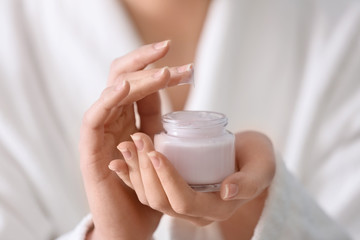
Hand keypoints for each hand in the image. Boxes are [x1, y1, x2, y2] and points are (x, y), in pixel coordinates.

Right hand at [79, 40, 193, 239]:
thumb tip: (180, 111)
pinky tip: (124, 88)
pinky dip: (107, 100)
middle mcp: (114, 120)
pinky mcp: (89, 147)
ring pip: (111, 92)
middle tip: (167, 48)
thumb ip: (162, 131)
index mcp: (131, 119)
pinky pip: (94, 117)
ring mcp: (101, 131)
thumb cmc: (149, 189)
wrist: (130, 225)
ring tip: (161, 72)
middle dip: (145, 60)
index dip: (161, 71)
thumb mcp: (161, 152)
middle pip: (123, 77)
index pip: (142, 85)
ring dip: (135, 78)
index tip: (187, 68)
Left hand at [109, 131, 275, 236]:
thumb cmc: (257, 159)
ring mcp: (181, 203)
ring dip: (135, 171)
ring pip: (149, 196)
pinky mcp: (173, 191)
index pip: (184, 201)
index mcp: (216, 209)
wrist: (249, 157)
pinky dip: (131, 175)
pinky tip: (119, 159)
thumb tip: (227, 191)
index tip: (156, 152)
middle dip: (146, 171)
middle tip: (137, 140)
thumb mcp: (261, 167)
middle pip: (160, 200)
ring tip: (127, 144)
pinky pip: (147, 189)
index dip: (168, 179)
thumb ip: (249, 181)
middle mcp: (194, 212)